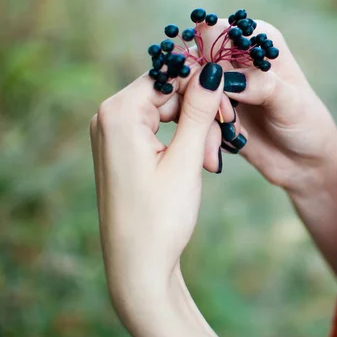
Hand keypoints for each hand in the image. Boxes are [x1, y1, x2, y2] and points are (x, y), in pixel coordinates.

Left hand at [90, 63, 237, 336]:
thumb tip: (212, 69)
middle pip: (168, 93)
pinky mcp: (121, 149)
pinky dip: (181, 141)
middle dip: (200, 115)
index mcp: (118, 113)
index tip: (228, 114)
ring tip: (209, 164)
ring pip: (167, 111)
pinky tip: (197, 162)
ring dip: (195, 131)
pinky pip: (157, 128)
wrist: (138, 267)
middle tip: (219, 150)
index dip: (203, 87)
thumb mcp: (186, 160)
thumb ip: (200, 111)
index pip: (169, 75)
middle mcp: (108, 117)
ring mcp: (112, 134)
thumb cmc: (159, 218)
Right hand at [197, 20, 336, 276]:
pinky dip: (200, 132)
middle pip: (195, 60)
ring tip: (227, 140)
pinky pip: (191, 115)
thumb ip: (260, 86)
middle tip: (224, 117)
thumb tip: (223, 76)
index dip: (210, 56)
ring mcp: (222, 85)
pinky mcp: (212, 111)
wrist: (305, 164)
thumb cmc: (308, 126)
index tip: (219, 86)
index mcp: (259, 40)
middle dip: (200, 92)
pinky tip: (216, 152)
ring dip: (200, 117)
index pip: (217, 31)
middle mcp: (236, 57)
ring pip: (189, 90)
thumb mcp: (289, 103)